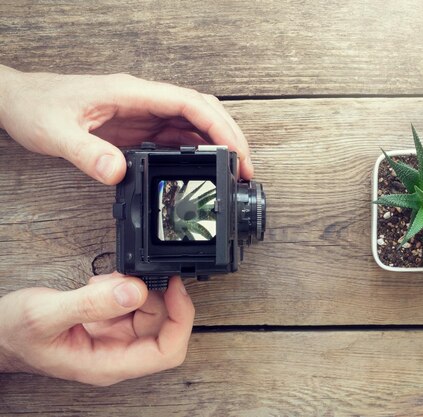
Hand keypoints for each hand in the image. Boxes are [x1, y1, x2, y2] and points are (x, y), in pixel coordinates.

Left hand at [0, 65, 252, 183]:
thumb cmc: (38, 107)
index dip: (219, 127)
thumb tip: (118, 172)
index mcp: (134, 94)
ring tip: (235, 173)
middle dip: (230, 137)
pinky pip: (177, 139)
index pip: (190, 104)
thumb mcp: (57, 133)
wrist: (21, 103)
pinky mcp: (140, 128)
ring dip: (218, 146)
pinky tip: (204, 170)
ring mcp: (145, 114)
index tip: (236, 152)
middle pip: (202, 112)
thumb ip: (87, 153)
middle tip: (246, 168)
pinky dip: (198, 153)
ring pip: (195, 125)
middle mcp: (145, 101)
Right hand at [0, 273, 194, 385]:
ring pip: (149, 312)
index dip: (180, 319)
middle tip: (133, 276)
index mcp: (108, 364)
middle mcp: (116, 354)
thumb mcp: (47, 314)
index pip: (167, 351)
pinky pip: (132, 304)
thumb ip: (92, 304)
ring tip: (105, 281)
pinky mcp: (108, 324)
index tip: (175, 288)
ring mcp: (114, 339)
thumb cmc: (13, 335)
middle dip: (155, 296)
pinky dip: (123, 288)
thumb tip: (135, 291)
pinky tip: (101, 284)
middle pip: (164, 327)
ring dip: (136, 289)